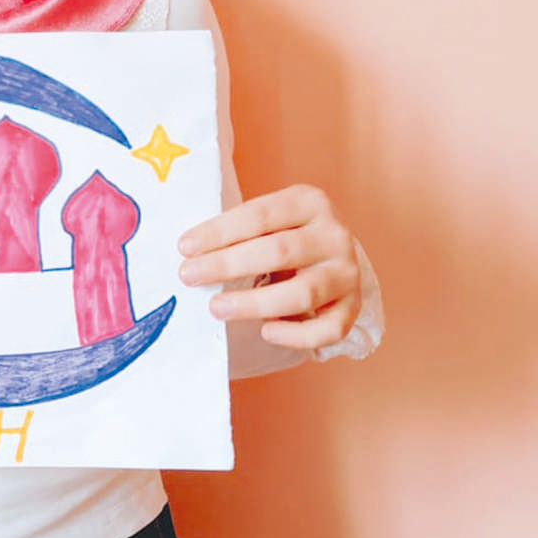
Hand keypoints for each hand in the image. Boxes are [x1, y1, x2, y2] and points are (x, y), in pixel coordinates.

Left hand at [177, 185, 361, 350]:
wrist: (331, 256)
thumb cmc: (286, 236)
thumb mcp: (268, 221)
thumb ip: (238, 232)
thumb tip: (190, 254)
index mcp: (310, 202)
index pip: (260, 215)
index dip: (219, 232)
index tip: (185, 247)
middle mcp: (334, 234)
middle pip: (279, 251)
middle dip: (228, 265)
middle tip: (189, 276)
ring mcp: (347, 272)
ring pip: (302, 293)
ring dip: (254, 304)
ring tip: (217, 308)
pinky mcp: (352, 307)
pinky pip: (328, 329)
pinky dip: (296, 335)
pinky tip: (266, 331)